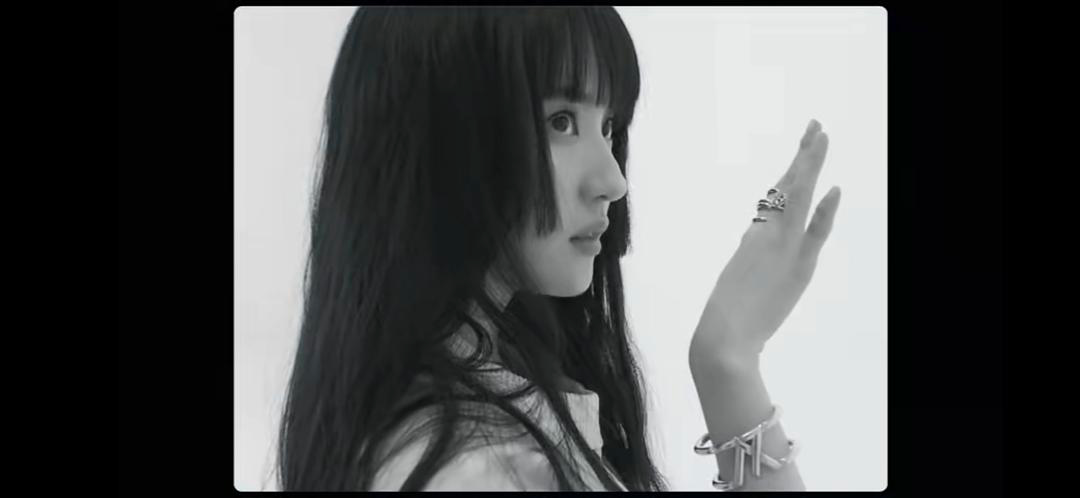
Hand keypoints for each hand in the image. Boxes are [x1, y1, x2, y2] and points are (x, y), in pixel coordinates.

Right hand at [691, 119, 841, 368]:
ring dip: (811, 166)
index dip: (794, 169)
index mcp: (754, 237)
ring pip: (800, 200)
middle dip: (805, 156)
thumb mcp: (739, 279)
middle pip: (790, 188)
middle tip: (816, 126)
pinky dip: (824, 210)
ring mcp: (784, 251)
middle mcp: (769, 236)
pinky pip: (813, 233)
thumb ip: (754, 256)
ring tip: (821, 137)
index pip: (780, 196)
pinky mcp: (797, 269)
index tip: (805, 147)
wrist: (724, 340)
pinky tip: (835, 188)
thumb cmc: (723, 319)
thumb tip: (763, 237)